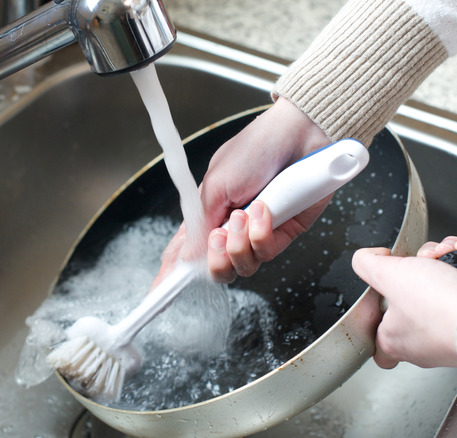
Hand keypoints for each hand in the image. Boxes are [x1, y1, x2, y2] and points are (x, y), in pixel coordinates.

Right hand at [153, 97, 331, 286]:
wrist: (298, 136)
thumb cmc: (256, 148)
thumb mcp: (215, 184)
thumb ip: (200, 223)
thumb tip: (188, 255)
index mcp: (209, 213)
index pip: (186, 251)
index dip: (172, 274)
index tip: (159, 294)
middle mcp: (233, 228)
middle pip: (218, 269)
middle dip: (217, 260)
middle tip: (220, 237)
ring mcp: (259, 233)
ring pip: (244, 266)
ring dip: (241, 242)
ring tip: (244, 214)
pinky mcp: (285, 233)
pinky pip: (268, 252)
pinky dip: (263, 233)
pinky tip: (264, 209)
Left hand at [351, 232, 456, 368]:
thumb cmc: (438, 308)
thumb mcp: (388, 274)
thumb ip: (367, 264)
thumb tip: (368, 257)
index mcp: (392, 338)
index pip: (376, 335)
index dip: (378, 311)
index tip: (386, 292)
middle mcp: (420, 343)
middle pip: (411, 299)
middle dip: (421, 268)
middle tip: (427, 260)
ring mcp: (448, 335)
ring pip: (441, 290)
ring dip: (447, 261)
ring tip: (450, 252)